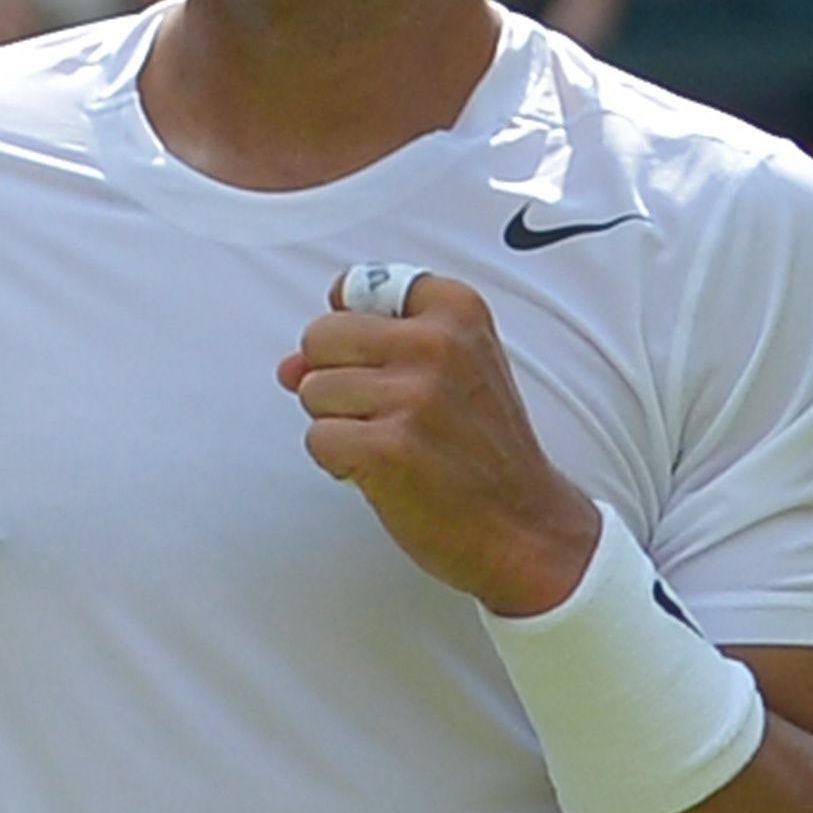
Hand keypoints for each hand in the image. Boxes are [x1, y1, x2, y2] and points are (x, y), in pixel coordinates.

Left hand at [278, 273, 599, 615]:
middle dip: (333, 379)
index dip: (351, 334)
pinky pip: (319, 440)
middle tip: (381, 414)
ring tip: (389, 446)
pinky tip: (381, 473)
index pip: (353, 287)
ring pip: (313, 391)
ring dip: (338, 425)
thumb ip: (372, 348)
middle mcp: (435, 343)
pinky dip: (338, 463)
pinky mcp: (388, 449)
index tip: (383, 365)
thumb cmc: (480, 450)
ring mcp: (412, 396)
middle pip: (320, 338)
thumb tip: (288, 367)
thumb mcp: (453, 370)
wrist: (525, 524)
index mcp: (456, 309)